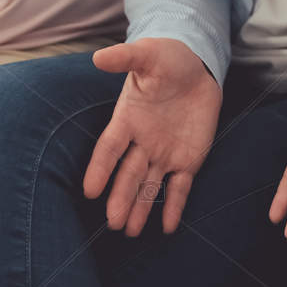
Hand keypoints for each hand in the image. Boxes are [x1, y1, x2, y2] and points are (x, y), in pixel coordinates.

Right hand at [83, 39, 222, 235]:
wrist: (196, 67)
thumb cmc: (166, 60)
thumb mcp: (148, 55)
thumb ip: (126, 58)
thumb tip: (99, 57)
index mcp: (127, 119)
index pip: (110, 148)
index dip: (100, 169)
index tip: (90, 191)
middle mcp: (142, 142)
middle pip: (128, 174)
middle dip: (121, 197)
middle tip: (113, 222)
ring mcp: (164, 153)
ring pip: (150, 186)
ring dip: (141, 208)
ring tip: (131, 232)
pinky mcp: (187, 159)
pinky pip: (180, 186)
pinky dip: (174, 206)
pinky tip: (168, 227)